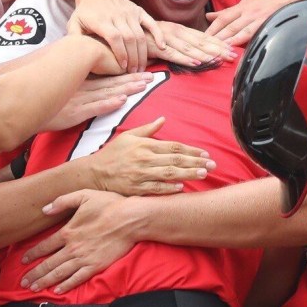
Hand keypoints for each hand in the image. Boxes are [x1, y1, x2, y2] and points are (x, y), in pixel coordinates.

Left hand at [20, 189, 136, 292]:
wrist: (130, 219)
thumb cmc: (109, 205)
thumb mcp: (83, 195)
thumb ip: (62, 201)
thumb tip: (45, 209)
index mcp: (68, 231)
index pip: (45, 245)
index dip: (32, 254)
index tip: (23, 260)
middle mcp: (73, 248)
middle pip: (49, 263)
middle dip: (34, 273)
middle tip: (23, 282)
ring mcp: (84, 258)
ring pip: (60, 273)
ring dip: (45, 281)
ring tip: (34, 288)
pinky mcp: (96, 266)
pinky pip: (77, 279)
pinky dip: (66, 286)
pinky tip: (57, 291)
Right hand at [42, 72, 153, 131]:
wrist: (20, 105)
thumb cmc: (39, 98)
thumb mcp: (59, 88)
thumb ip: (75, 85)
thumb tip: (88, 79)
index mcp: (80, 82)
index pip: (108, 77)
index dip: (126, 73)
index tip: (143, 71)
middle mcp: (81, 89)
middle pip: (112, 83)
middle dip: (133, 79)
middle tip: (152, 77)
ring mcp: (78, 100)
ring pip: (107, 93)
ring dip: (127, 88)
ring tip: (144, 85)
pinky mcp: (73, 113)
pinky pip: (93, 108)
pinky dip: (108, 104)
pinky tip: (121, 101)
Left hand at [68, 0, 160, 72]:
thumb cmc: (84, 12)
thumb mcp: (74, 23)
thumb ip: (74, 38)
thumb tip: (74, 53)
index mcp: (101, 20)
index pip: (115, 37)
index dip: (120, 53)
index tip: (122, 67)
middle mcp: (117, 15)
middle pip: (130, 38)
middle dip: (133, 58)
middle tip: (133, 72)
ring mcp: (129, 12)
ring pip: (140, 34)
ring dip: (142, 53)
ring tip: (141, 67)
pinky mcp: (138, 10)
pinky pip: (151, 22)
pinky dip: (157, 35)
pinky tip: (161, 47)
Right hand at [86, 117, 213, 194]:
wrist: (94, 172)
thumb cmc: (113, 154)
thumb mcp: (129, 136)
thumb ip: (148, 129)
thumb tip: (163, 119)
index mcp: (145, 145)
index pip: (173, 147)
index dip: (191, 150)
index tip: (205, 154)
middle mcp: (144, 159)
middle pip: (175, 160)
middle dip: (196, 162)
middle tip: (212, 165)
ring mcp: (141, 174)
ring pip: (169, 174)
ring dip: (188, 174)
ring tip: (203, 174)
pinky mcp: (136, 188)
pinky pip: (156, 188)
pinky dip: (169, 188)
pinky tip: (182, 187)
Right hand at [147, 21, 235, 66]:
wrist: (127, 33)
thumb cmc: (148, 37)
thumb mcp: (168, 37)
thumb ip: (181, 43)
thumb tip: (197, 51)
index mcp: (180, 30)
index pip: (203, 37)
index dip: (218, 42)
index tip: (232, 48)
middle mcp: (176, 32)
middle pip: (200, 42)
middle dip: (218, 49)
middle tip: (232, 55)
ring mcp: (167, 39)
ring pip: (190, 48)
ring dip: (205, 54)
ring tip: (219, 59)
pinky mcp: (157, 47)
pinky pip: (173, 54)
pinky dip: (185, 59)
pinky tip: (196, 63)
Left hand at [205, 0, 306, 45]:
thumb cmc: (267, 2)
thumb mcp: (246, 3)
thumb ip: (227, 12)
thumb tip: (208, 17)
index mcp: (242, 6)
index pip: (223, 18)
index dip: (212, 28)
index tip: (200, 37)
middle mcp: (248, 12)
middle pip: (228, 25)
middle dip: (215, 36)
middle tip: (203, 46)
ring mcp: (257, 18)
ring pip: (238, 30)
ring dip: (226, 40)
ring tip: (215, 49)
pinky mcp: (266, 25)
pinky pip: (252, 34)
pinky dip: (242, 41)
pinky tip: (234, 48)